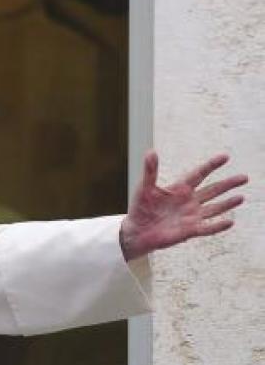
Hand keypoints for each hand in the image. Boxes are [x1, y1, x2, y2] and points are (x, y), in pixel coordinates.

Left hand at [120, 151, 247, 260]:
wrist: (137, 230)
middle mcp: (190, 201)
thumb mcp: (145, 187)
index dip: (211, 165)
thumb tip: (151, 151)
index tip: (225, 157)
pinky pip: (207, 228)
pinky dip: (218, 225)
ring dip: (227, 203)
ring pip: (214, 208)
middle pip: (212, 190)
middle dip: (228, 184)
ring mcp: (191, 216)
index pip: (199, 174)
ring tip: (241, 197)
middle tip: (245, 177)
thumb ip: (150, 171)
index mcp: (180, 188)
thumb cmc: (141, 207)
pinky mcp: (189, 230)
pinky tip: (230, 222)